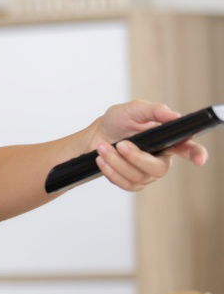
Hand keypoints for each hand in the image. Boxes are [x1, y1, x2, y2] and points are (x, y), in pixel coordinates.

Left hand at [88, 100, 208, 191]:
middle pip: (158, 168)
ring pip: (138, 176)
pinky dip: (111, 171)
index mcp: (167, 140)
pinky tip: (102, 159)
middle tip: (121, 144)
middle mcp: (160, 159)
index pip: (188, 149)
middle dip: (137, 157)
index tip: (199, 159)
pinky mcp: (132, 183)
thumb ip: (154, 110)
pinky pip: (125, 183)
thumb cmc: (117, 121)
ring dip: (117, 161)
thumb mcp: (133, 110)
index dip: (196, 155)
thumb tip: (174, 115)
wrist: (95, 135)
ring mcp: (147, 173)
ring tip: (103, 147)